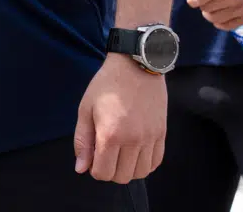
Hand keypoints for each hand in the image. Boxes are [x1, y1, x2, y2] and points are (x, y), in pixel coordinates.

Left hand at [73, 53, 166, 183]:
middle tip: (105, 154)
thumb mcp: (85, 109)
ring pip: (141, 173)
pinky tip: (135, 152)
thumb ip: (82, 141)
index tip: (93, 156)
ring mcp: (150, 138)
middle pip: (122, 177)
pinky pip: (156, 162)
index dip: (95, 170)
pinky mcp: (162, 134)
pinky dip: (144, 164)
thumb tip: (81, 169)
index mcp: (111, 134)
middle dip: (110, 171)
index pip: (103, 173)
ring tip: (120, 154)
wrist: (135, 66)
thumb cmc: (106, 85)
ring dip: (128, 169)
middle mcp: (133, 140)